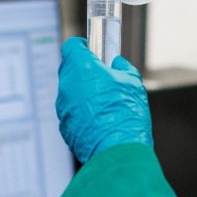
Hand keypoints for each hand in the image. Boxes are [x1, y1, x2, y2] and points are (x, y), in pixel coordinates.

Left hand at [56, 37, 152, 162]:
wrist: (119, 150)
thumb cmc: (126, 114)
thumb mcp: (133, 83)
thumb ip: (122, 68)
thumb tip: (117, 65)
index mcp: (82, 68)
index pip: (72, 46)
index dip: (82, 46)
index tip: (92, 50)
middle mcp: (67, 86)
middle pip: (70, 69)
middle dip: (84, 71)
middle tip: (103, 77)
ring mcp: (63, 108)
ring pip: (71, 93)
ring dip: (84, 94)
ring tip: (105, 104)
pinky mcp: (64, 126)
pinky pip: (72, 113)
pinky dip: (82, 113)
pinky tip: (101, 121)